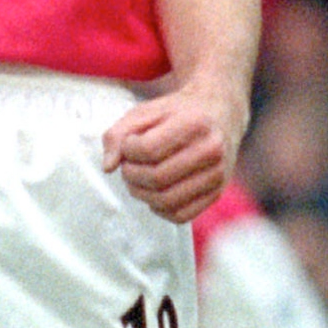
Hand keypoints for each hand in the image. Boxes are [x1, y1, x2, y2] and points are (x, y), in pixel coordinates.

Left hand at [104, 81, 244, 222]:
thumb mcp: (145, 111)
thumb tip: (108, 168)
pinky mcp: (216, 194)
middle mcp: (211, 150)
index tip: (130, 144)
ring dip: (141, 194)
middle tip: (128, 165)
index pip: (148, 149)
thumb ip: (118, 134)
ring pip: (167, 200)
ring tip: (138, 179)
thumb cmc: (177, 113)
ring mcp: (217, 175)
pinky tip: (155, 192)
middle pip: (157, 178)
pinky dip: (159, 208)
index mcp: (195, 124)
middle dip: (132, 174)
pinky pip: (180, 215)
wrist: (219, 114)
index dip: (128, 150)